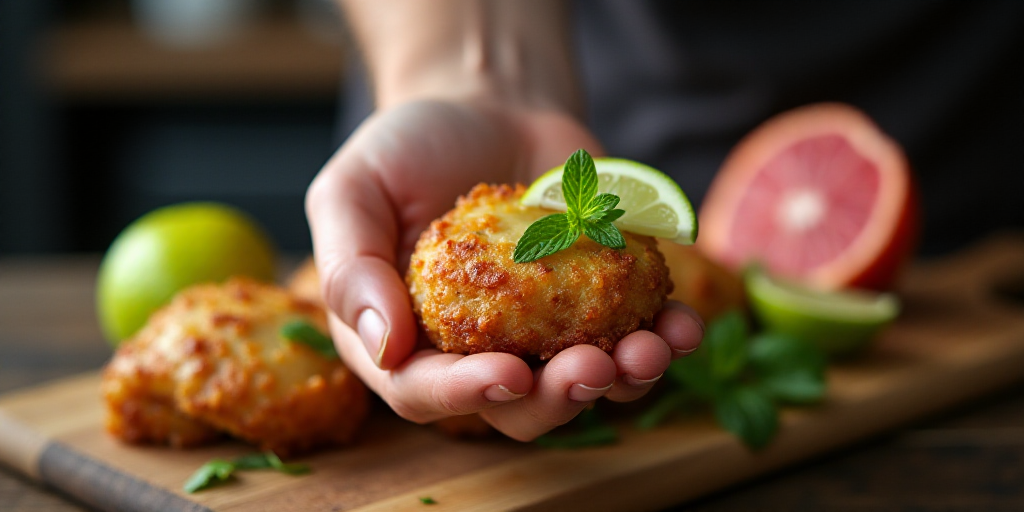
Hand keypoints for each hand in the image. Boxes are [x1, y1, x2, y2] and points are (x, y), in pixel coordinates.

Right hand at [306, 98, 703, 440]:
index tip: (504, 375)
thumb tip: (383, 345)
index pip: (425, 391)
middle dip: (556, 398)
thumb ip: (351, 266)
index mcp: (407, 339)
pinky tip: (681, 325)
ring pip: (583, 385)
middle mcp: (477, 350)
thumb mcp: (352, 190)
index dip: (464, 395)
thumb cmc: (409, 149)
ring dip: (622, 381)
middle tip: (590, 369)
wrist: (486, 107)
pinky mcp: (599, 301)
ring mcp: (544, 331)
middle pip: (515, 407)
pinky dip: (664, 339)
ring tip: (650, 350)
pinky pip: (634, 337)